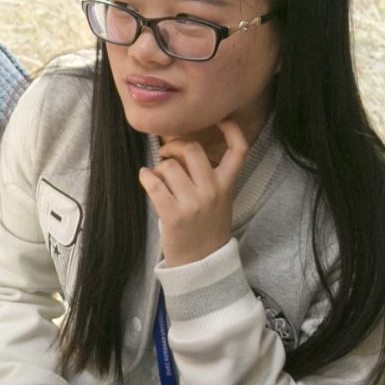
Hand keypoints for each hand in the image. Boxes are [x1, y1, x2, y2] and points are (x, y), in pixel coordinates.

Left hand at [139, 118, 248, 266]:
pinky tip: (145, 178)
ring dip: (159, 168)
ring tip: (158, 178)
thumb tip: (181, 149)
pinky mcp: (173, 215)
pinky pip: (154, 183)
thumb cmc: (206, 229)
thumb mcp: (219, 201)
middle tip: (167, 154)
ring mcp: (193, 203)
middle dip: (176, 146)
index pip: (239, 150)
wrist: (202, 265)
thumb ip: (207, 177)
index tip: (221, 120)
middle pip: (192, 149)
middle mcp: (212, 191)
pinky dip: (146, 177)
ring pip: (169, 166)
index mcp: (227, 186)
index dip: (232, 130)